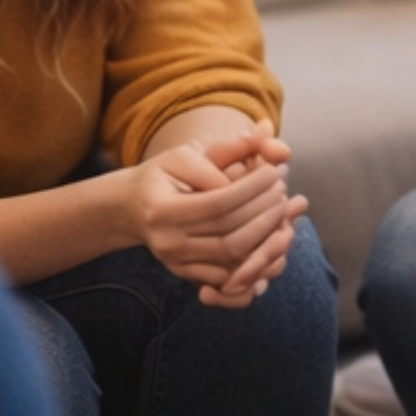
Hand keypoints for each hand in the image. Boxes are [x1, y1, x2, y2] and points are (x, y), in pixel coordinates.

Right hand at [130, 122, 305, 305]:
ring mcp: (176, 263)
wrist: (132, 209)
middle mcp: (167, 242)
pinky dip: (255, 256)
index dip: (252, 188)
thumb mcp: (182, 154)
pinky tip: (271, 232)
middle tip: (283, 188)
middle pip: (229, 233)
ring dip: (265, 233)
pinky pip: (229, 273)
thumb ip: (223, 149)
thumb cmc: (161, 176)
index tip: (274, 172)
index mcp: (161, 210)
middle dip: (264, 211)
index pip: (219, 202)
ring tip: (281, 207)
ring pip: (233, 256)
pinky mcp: (187, 274)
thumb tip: (260, 140)